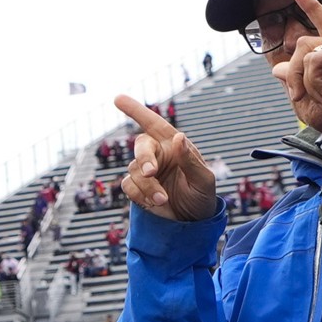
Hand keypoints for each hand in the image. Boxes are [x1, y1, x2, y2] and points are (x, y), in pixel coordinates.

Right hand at [113, 95, 218, 221]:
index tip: (118, 98)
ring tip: (163, 200)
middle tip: (150, 173)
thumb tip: (178, 137)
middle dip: (144, 158)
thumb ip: (191, 160)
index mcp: (174, 145)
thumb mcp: (204, 180)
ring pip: (134, 170)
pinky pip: (128, 185)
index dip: (136, 111)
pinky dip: (139, 195)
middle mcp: (158, 154)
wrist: (192, 223)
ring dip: (147, 186)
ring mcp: (145, 172)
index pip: (154, 123)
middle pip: (141, 146)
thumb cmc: (202, 196)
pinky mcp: (137, 189)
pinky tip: (154, 203)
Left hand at [270, 0, 321, 138]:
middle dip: (294, 72)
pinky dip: (314, 83)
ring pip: (306, 49)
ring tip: (321, 100)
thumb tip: (276, 67)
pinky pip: (315, 60)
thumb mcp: (316, 99)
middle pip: (305, 42)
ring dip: (303, 80)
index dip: (312, 7)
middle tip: (297, 97)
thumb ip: (299, 80)